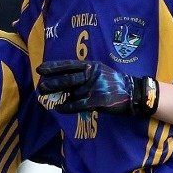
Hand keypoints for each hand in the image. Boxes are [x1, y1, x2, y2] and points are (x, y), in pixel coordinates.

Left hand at [37, 60, 158, 116]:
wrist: (133, 93)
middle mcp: (91, 75)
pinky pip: (78, 105)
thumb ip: (82, 74)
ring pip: (71, 91)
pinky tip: (59, 108)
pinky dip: (67, 107)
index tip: (40, 69)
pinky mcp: (97, 101)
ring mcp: (94, 88)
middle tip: (40, 86)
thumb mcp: (98, 71)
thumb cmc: (112, 82)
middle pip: (67, 78)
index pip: (68, 65)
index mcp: (91, 66)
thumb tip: (63, 79)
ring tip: (45, 96)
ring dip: (57, 94)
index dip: (53, 67)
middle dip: (52, 82)